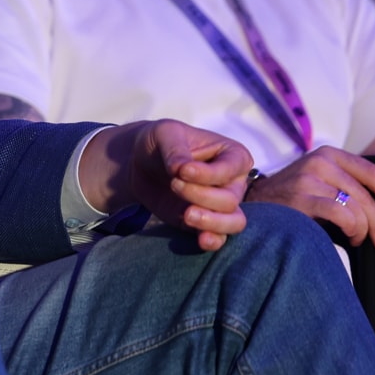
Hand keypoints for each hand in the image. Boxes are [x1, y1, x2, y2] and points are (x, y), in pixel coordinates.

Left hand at [84, 120, 251, 250]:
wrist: (140, 162)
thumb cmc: (161, 142)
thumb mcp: (165, 133)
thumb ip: (175, 149)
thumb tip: (181, 169)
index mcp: (233, 155)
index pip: (231, 169)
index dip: (207, 174)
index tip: (181, 170)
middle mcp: (233, 183)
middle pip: (230, 199)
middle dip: (201, 195)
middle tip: (174, 184)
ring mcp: (220, 206)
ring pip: (233, 222)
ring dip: (211, 222)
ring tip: (187, 215)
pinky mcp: (204, 223)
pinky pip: (219, 238)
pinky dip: (213, 241)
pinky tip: (201, 240)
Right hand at [244, 146, 374, 251]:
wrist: (254, 201)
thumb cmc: (291, 196)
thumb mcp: (318, 178)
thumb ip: (344, 182)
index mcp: (328, 154)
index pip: (371, 171)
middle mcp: (320, 162)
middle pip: (366, 194)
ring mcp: (310, 178)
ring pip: (356, 206)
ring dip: (365, 229)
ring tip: (359, 239)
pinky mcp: (302, 197)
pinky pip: (342, 215)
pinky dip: (352, 229)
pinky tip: (348, 236)